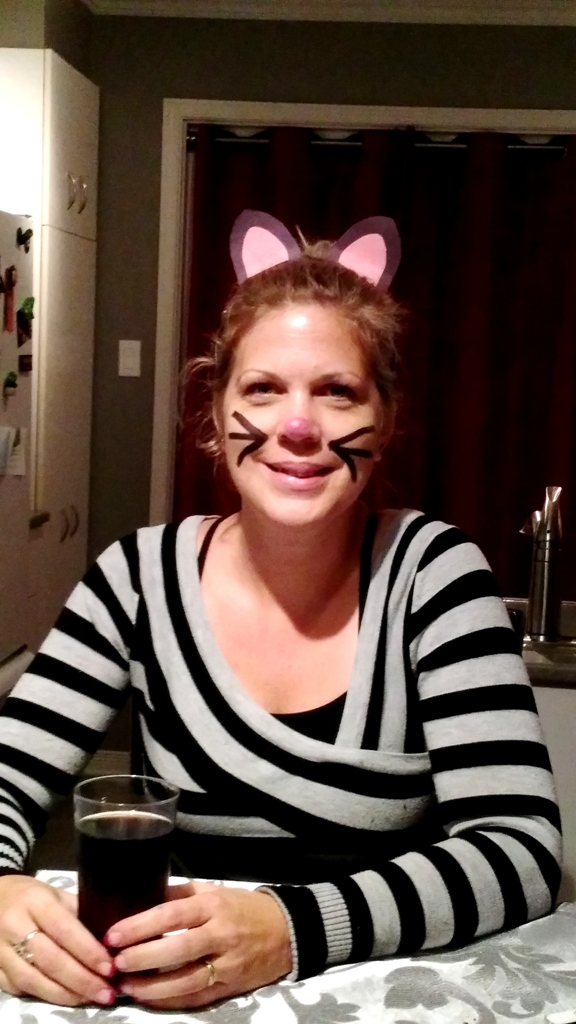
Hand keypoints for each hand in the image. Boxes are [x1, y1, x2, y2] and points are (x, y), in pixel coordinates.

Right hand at [0, 875, 115, 1005]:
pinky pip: (19, 988)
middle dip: (82, 980)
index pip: (65, 929)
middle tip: (106, 992)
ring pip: (33, 980)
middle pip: (51, 960)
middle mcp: (15, 925)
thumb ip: (78, 913)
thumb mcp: (55, 894)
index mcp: (36, 902)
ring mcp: (0, 950)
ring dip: (65, 994)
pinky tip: (65, 998)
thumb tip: (108, 940)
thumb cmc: (31, 896)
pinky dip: (44, 996)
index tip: (110, 967)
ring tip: (89, 998)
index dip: (88, 951)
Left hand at [107, 882, 291, 1008]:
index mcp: (213, 905)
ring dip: (152, 987)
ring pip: (185, 981)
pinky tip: (148, 999)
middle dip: (142, 958)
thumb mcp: (212, 891)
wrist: (285, 931)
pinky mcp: (230, 988)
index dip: (141, 926)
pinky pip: (195, 998)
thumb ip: (178, 895)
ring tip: (126, 985)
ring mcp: (227, 964)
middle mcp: (220, 935)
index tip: (113, 935)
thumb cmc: (241, 907)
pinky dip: (170, 1001)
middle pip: (177, 950)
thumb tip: (139, 898)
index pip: (172, 914)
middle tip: (115, 962)